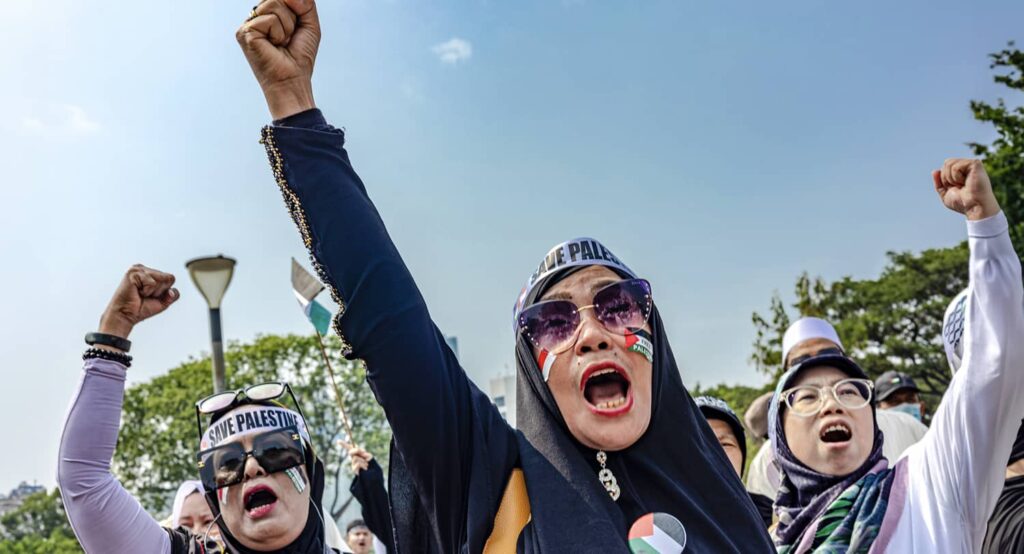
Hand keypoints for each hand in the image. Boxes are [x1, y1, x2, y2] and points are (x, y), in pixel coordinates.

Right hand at [98, 265, 178, 342]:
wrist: (125, 316)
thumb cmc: (141, 308)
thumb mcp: (163, 302)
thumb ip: (173, 295)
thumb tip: (172, 290)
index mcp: (150, 273)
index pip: (171, 278)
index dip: (164, 291)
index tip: (151, 296)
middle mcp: (144, 269)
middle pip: (169, 278)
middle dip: (159, 291)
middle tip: (144, 296)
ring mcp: (138, 269)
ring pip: (161, 279)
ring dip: (153, 291)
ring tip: (140, 294)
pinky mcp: (133, 273)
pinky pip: (152, 283)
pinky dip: (146, 291)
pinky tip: (136, 292)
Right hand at [236, 0, 320, 119]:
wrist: (292, 81)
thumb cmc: (299, 57)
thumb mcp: (309, 24)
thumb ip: (305, 3)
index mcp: (267, 15)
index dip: (295, 8)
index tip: (295, 30)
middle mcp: (256, 18)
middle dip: (292, 18)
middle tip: (288, 38)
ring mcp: (248, 24)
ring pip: (274, 4)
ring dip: (287, 26)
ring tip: (282, 42)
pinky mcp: (245, 32)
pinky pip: (270, 19)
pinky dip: (279, 33)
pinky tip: (274, 46)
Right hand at [341, 441, 372, 473]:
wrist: (372, 472)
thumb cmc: (370, 463)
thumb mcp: (367, 455)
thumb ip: (361, 452)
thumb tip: (355, 451)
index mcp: (356, 453)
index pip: (349, 447)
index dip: (343, 444)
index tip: (338, 441)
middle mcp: (353, 458)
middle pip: (350, 451)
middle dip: (356, 451)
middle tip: (363, 453)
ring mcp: (353, 464)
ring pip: (355, 458)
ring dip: (363, 460)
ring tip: (366, 464)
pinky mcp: (354, 469)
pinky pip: (357, 464)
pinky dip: (362, 465)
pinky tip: (365, 468)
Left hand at [932, 158, 1000, 220]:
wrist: (974, 207)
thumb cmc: (963, 203)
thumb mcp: (946, 194)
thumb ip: (939, 183)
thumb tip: (935, 170)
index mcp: (962, 172)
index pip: (945, 167)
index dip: (944, 180)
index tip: (955, 189)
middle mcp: (968, 166)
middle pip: (946, 163)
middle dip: (946, 178)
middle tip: (959, 187)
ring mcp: (972, 164)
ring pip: (948, 163)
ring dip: (951, 179)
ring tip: (963, 185)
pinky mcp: (976, 164)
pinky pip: (955, 167)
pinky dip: (956, 177)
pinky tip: (966, 182)